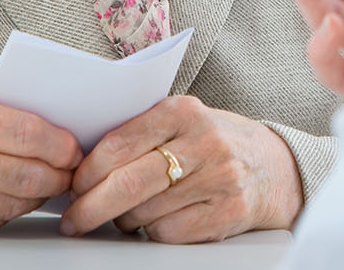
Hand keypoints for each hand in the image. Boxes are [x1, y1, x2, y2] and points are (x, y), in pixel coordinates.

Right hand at [0, 91, 80, 235]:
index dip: (58, 141)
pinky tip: (15, 202)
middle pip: (23, 173)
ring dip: (37, 196)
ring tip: (52, 185)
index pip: (22, 131)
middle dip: (58, 173)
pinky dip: (5, 212)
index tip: (74, 143)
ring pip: (8, 203)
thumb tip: (31, 130)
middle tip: (74, 168)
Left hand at [59, 95, 301, 241]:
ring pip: (144, 213)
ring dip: (123, 221)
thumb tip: (79, 165)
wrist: (272, 166)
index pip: (118, 144)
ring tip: (127, 213)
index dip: (86, 172)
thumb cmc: (212, 143)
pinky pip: (169, 233)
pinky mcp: (228, 212)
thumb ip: (140, 133)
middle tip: (74, 219)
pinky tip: (159, 220)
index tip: (71, 187)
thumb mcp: (181, 122)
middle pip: (128, 183)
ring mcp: (219, 178)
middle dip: (90, 207)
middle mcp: (203, 141)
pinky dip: (154, 232)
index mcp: (182, 111)